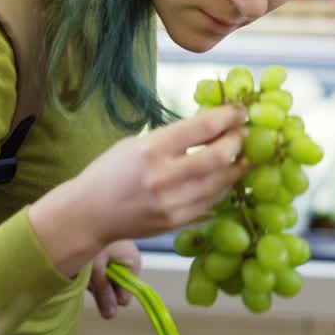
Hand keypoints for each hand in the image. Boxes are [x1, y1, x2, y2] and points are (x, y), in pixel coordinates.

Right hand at [29, 104, 248, 275]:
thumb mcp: (137, 143)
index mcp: (151, 149)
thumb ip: (174, 137)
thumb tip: (213, 124)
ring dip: (238, 167)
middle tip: (246, 134)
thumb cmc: (110, 172)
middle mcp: (163, 178)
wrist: (88, 214)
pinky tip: (225, 178)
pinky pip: (211, 204)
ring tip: (244, 155)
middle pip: (220, 156)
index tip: (240, 111)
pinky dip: (222, 189)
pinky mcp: (176, 223)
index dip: (229, 116)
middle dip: (239, 141)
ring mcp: (172, 204)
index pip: (202, 127)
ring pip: (221, 183)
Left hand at [89, 239, 140, 318]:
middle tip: (87, 272)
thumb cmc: (92, 233)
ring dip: (93, 276)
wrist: (83, 206)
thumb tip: (111, 316)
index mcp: (133, 262)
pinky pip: (99, 267)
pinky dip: (89, 267)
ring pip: (105, 278)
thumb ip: (104, 292)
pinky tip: (82, 259)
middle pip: (115, 287)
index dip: (111, 294)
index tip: (97, 283)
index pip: (126, 294)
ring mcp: (116, 254)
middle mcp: (128, 259)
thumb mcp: (96, 267)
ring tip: (83, 262)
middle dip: (101, 285)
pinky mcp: (105, 249)